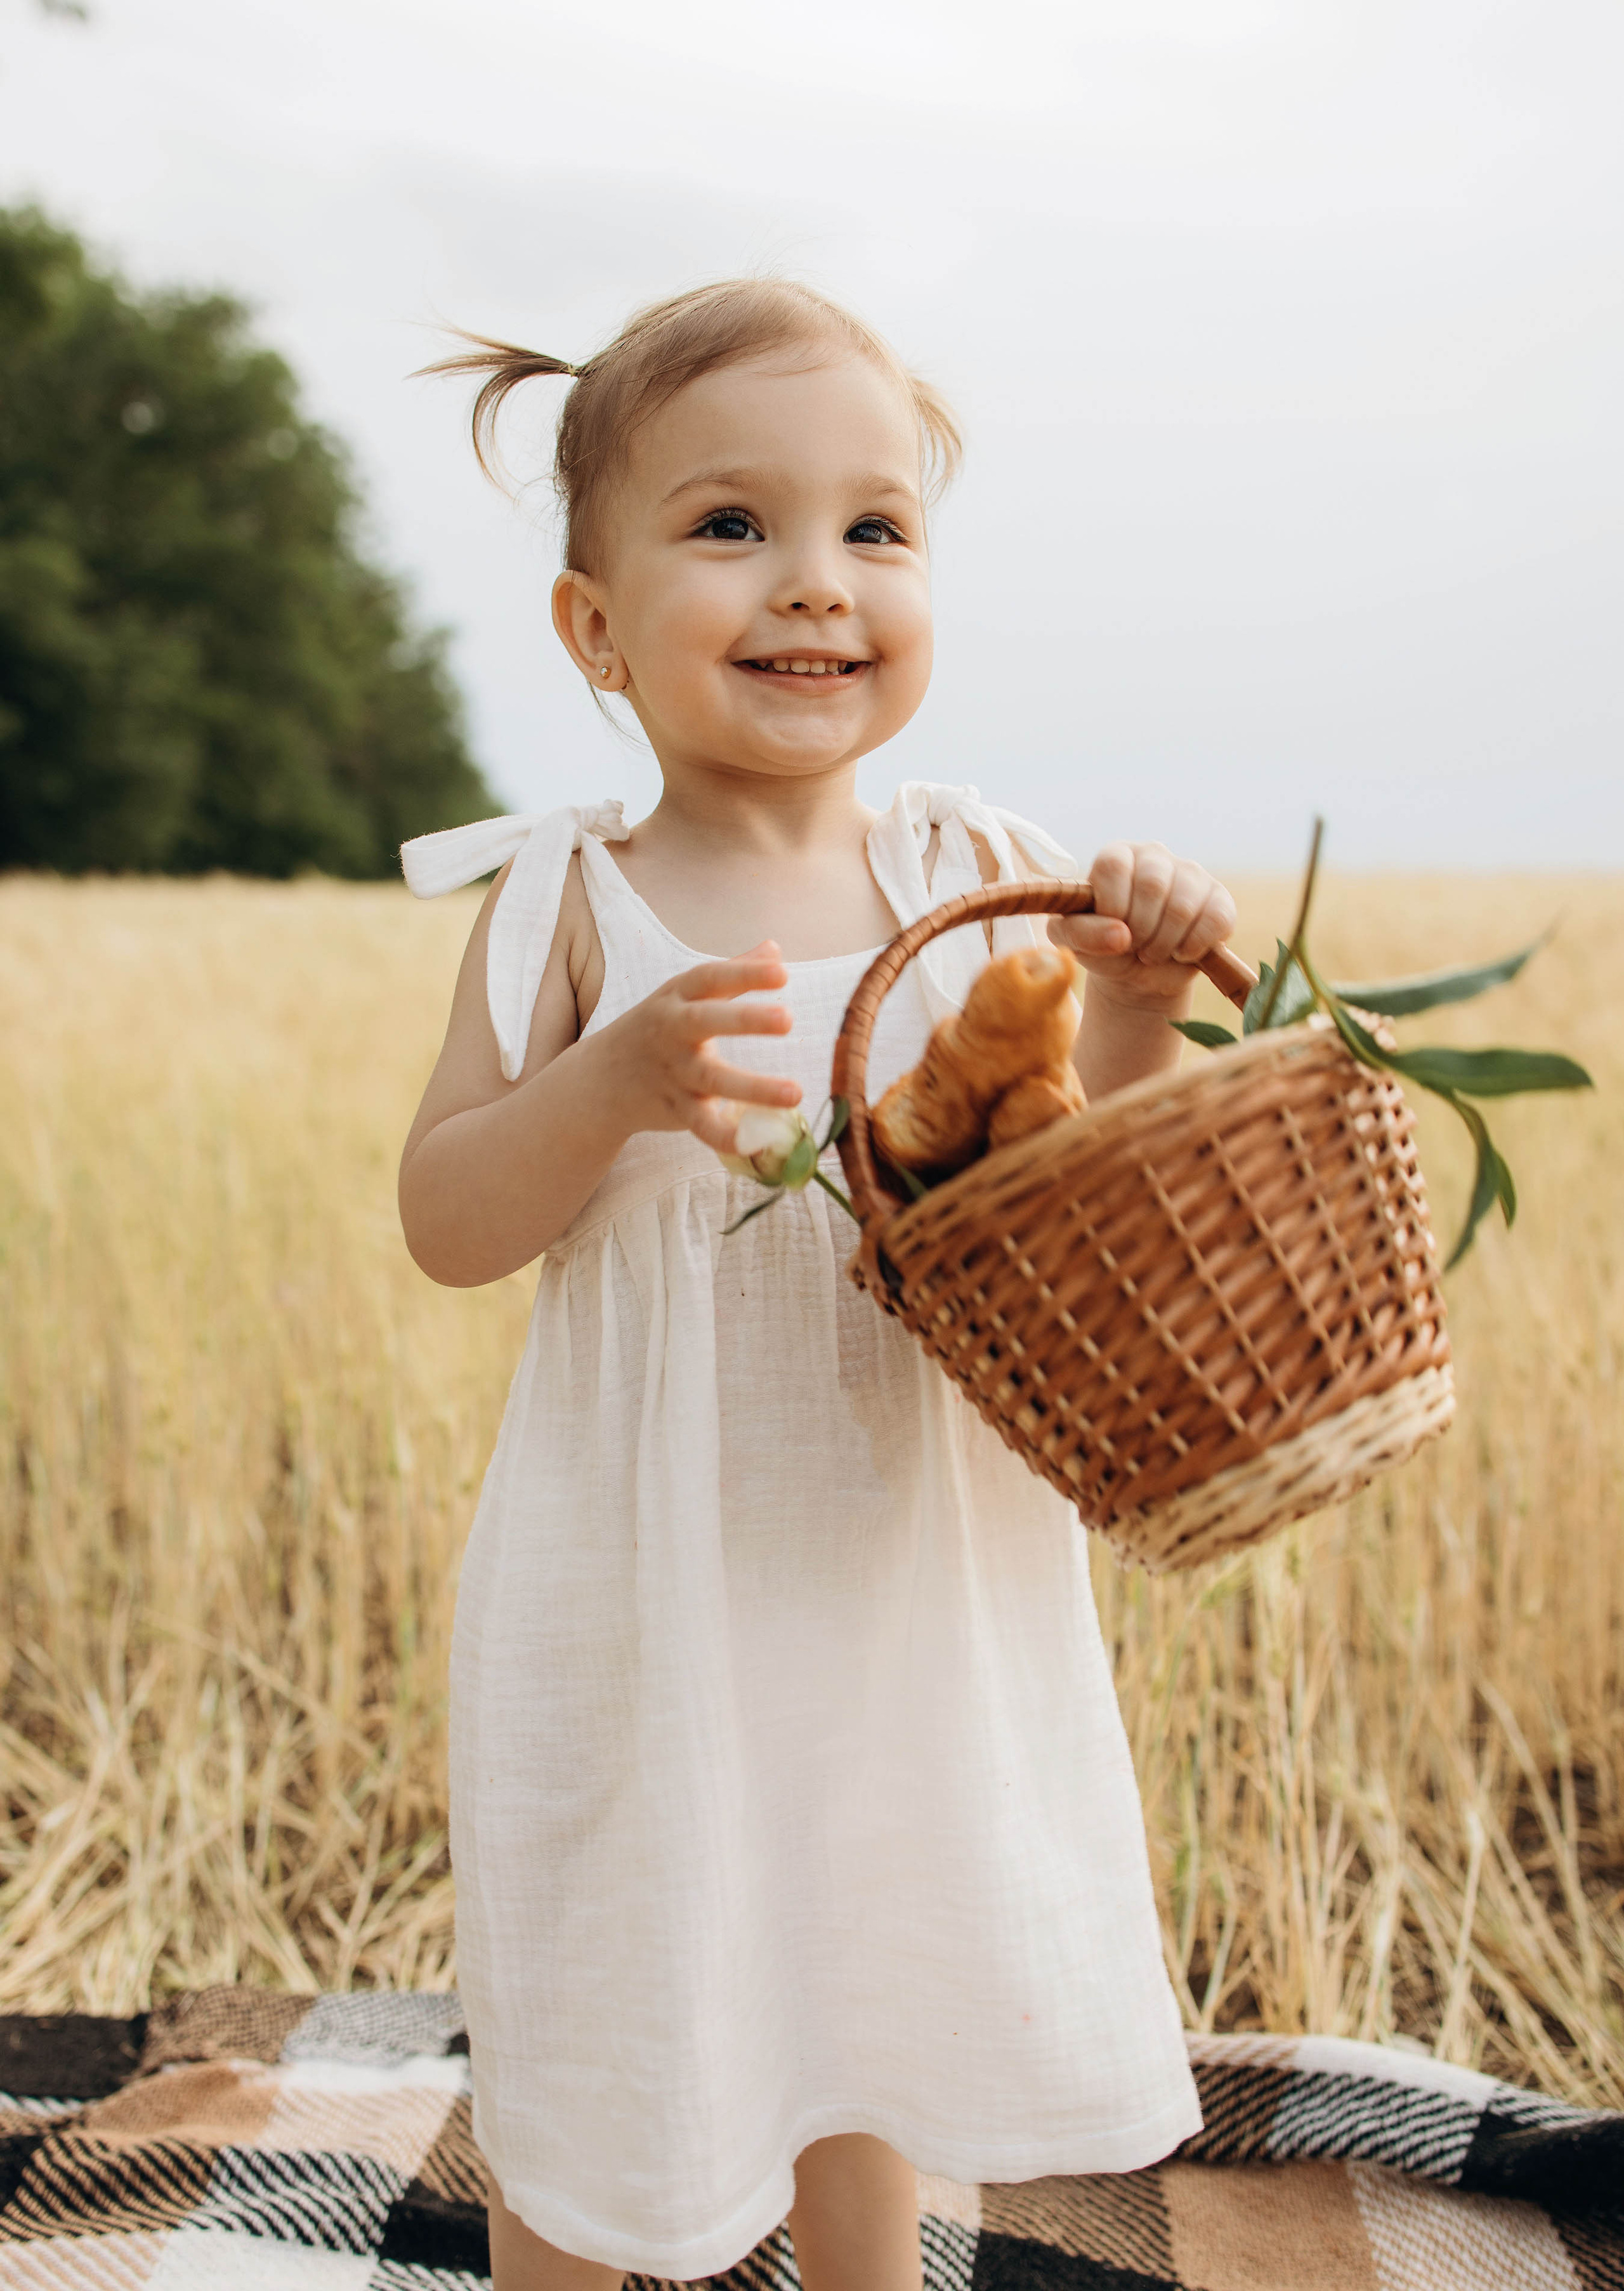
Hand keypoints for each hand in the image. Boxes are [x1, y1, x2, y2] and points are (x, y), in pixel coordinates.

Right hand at [591, 941, 799, 1151]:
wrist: (601, 1080)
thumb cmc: (656, 1029)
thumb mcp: (683, 995)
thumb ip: (730, 973)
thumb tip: (774, 948)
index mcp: (677, 999)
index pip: (710, 978)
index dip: (745, 973)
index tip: (782, 973)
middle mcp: (672, 1032)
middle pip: (705, 1022)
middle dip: (745, 1020)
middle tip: (788, 1020)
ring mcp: (672, 1072)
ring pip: (712, 1079)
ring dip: (753, 1087)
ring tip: (795, 1093)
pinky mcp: (675, 1108)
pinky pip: (702, 1125)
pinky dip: (727, 1135)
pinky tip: (761, 1141)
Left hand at [1049, 842, 1236, 1010]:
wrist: (1139, 971)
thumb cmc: (1104, 947)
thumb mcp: (1076, 943)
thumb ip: (1082, 934)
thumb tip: (1121, 934)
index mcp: (1116, 857)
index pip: (1114, 865)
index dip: (1112, 906)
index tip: (1112, 930)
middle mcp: (1154, 856)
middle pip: (1152, 884)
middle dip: (1140, 930)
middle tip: (1134, 948)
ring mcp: (1190, 873)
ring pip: (1183, 905)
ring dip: (1165, 943)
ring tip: (1153, 953)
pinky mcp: (1219, 898)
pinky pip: (1216, 919)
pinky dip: (1195, 946)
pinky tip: (1181, 952)